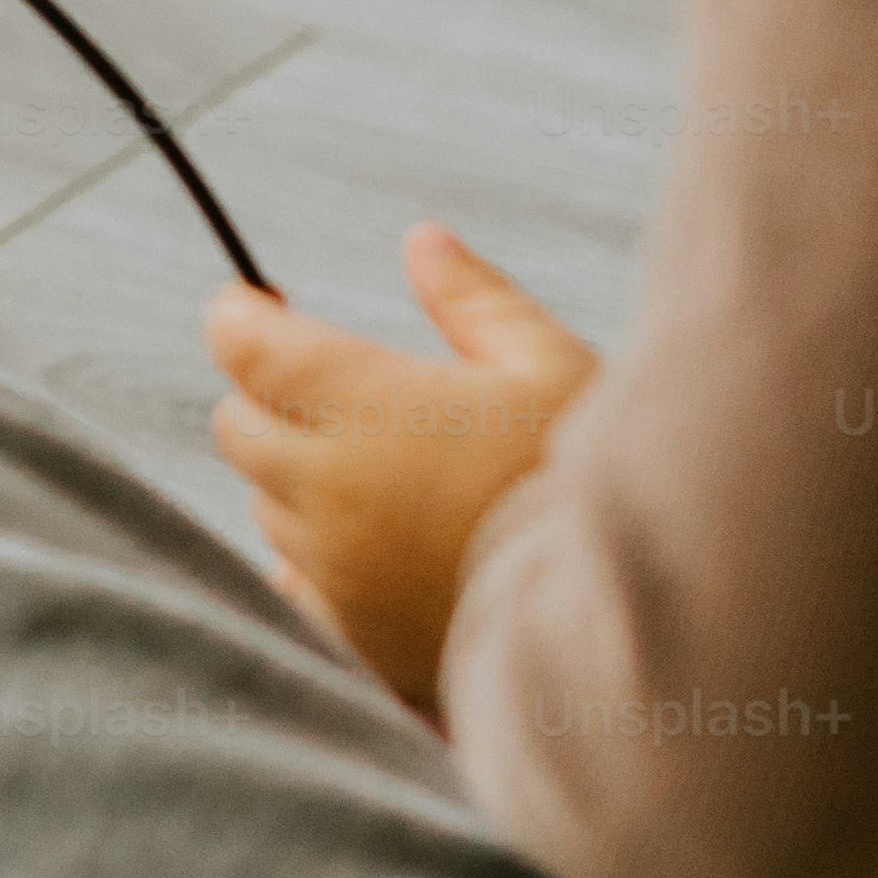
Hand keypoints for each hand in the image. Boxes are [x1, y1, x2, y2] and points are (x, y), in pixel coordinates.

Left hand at [205, 225, 597, 718]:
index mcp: (364, 407)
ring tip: (394, 473)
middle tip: (342, 389)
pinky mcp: (353, 637)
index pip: (241, 345)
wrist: (638, 625)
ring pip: (267, 505)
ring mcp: (334, 570)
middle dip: (271, 397)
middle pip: (239, 426)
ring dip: (300, 479)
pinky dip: (320, 554)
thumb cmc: (598, 478)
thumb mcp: (550, 366)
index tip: (261, 303)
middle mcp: (326, 490)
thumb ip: (474, 300)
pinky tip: (382, 543)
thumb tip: (422, 241)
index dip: (242, 315)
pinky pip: (296, 582)